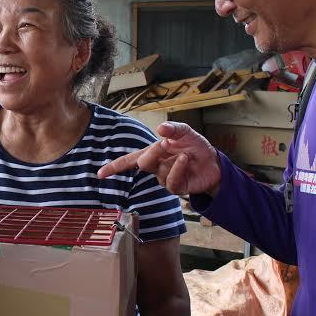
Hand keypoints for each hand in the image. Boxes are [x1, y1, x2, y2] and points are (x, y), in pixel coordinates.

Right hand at [98, 122, 221, 196]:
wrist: (214, 163)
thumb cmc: (196, 147)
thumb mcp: (186, 132)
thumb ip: (173, 129)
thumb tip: (161, 128)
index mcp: (153, 153)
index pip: (129, 161)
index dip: (115, 167)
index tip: (100, 174)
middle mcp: (156, 167)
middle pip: (143, 163)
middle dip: (152, 153)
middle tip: (165, 144)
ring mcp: (165, 178)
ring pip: (158, 172)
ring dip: (170, 161)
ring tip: (185, 155)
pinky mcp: (177, 188)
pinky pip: (171, 182)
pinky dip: (177, 170)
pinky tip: (185, 161)